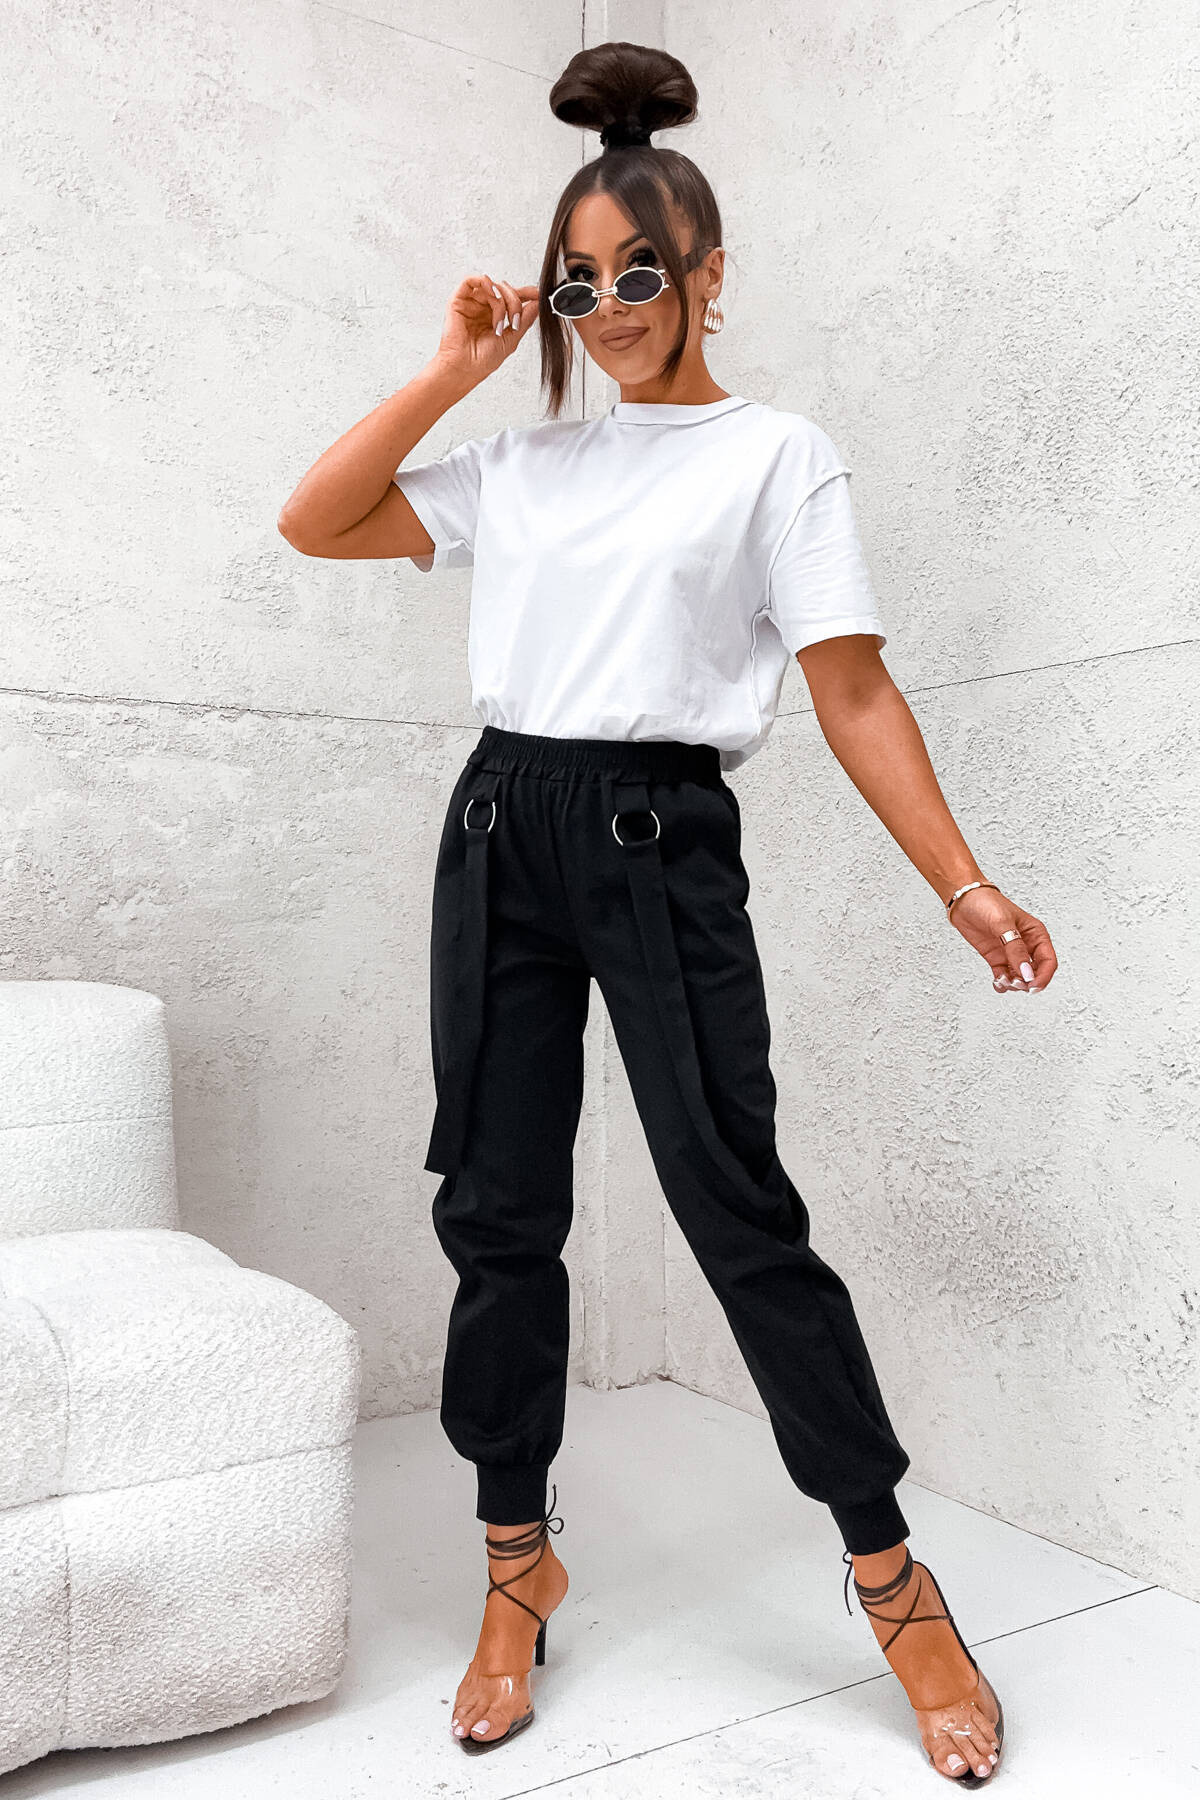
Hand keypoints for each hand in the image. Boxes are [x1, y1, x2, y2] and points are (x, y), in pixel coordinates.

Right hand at [432, 272, 538, 387]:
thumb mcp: (511, 339)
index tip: (538, 294)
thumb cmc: (482, 360)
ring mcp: (472, 303)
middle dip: (515, 301)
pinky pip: (470, 281)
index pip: (512, 298)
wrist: (465, 369)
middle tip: (515, 319)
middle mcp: (484, 308)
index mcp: (496, 316)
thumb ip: (525, 320)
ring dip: (501, 301)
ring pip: (492, 286)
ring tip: (499, 322)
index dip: (526, 293)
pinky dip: (485, 282)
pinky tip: (492, 293)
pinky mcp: (458, 301)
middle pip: (504, 289)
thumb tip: (538, 303)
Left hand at [946, 884, 1057, 993]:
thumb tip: (1027, 973)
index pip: (1048, 961)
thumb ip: (1015, 950)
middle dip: (1028, 982)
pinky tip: (997, 981)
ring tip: (1002, 980)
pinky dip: (1002, 983)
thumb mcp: (1003, 924)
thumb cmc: (986, 903)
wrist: (963, 900)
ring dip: (1014, 984)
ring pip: (1020, 978)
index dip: (1043, 976)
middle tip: (1016, 984)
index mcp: (1036, 934)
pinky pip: (1005, 976)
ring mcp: (1011, 953)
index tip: (1032, 986)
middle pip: (1036, 972)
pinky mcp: (997, 958)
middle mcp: (1026, 945)